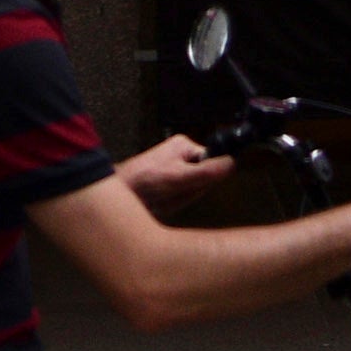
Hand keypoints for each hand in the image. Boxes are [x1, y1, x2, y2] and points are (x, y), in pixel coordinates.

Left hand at [114, 133, 237, 207]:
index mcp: (184, 146)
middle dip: (190, 192)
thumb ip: (206, 172)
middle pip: (204, 180)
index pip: (213, 163)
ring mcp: (175, 171)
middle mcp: (181, 156)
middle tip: (171, 192)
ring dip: (180, 200)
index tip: (191, 186)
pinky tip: (159, 201)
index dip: (205, 180)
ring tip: (162, 196)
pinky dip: (172, 205)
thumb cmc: (143, 180)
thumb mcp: (179, 177)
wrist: (119, 193)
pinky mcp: (168, 186)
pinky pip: (181, 200)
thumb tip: (231, 163)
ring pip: (193, 193)